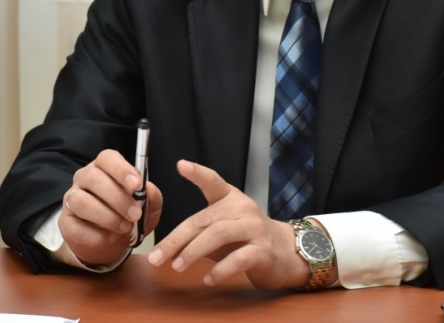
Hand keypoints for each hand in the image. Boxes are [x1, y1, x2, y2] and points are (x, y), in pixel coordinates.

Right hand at [58, 149, 163, 265]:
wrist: (110, 242)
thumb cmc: (128, 216)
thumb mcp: (147, 208)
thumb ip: (152, 197)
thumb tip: (149, 188)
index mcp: (105, 168)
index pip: (107, 158)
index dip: (121, 169)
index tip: (136, 184)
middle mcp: (84, 178)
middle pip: (94, 178)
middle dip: (117, 198)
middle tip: (135, 214)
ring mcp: (71, 199)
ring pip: (81, 201)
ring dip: (106, 216)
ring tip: (124, 228)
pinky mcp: (65, 222)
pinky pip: (75, 226)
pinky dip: (96, 235)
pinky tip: (110, 238)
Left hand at [147, 160, 309, 289]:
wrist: (286, 253)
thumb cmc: (247, 240)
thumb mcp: (222, 230)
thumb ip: (198, 235)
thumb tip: (165, 251)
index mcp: (231, 199)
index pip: (213, 181)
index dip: (198, 173)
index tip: (181, 165)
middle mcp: (243, 208)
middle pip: (205, 219)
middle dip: (177, 239)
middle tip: (156, 256)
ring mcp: (255, 228)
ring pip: (219, 235)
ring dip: (194, 252)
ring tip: (177, 266)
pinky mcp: (264, 251)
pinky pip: (238, 258)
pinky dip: (220, 270)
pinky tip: (208, 279)